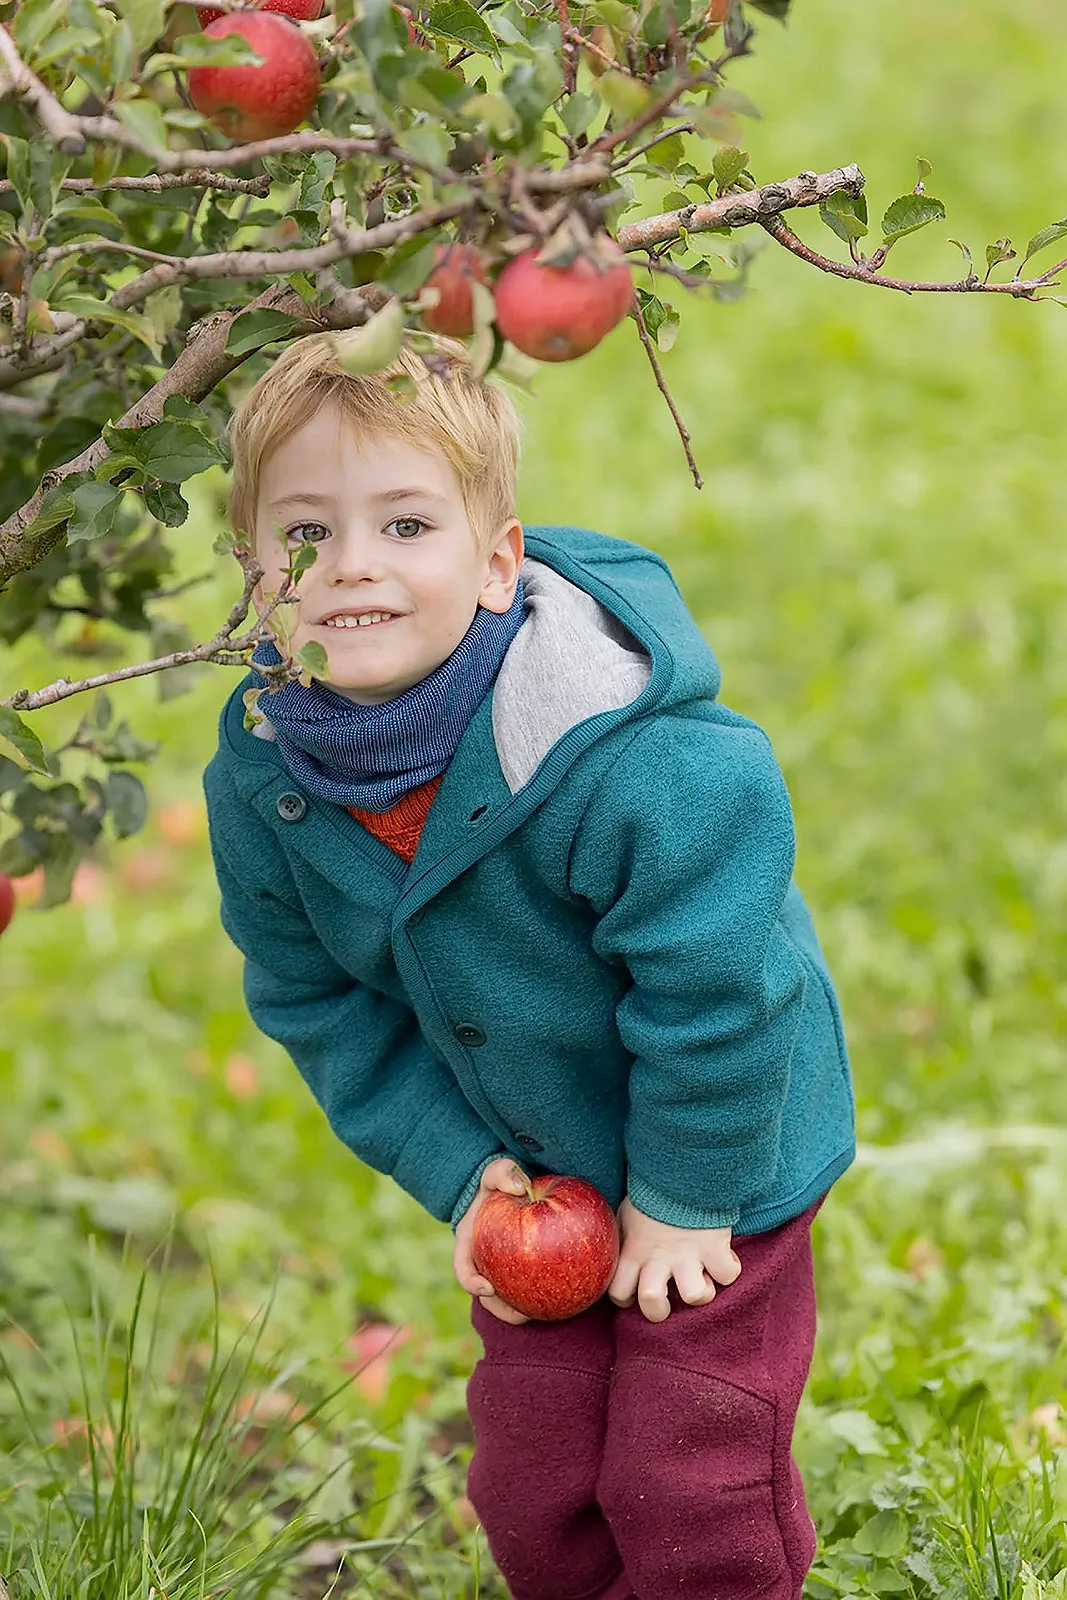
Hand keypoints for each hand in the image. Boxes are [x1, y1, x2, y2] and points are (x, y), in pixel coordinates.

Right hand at [453, 1158, 532, 1324]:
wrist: (514, 1187)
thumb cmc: (502, 1180)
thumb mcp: (497, 1170)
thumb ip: (503, 1173)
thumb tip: (518, 1186)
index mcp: (470, 1245)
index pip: (464, 1270)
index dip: (472, 1283)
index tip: (488, 1288)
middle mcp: (483, 1262)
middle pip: (487, 1296)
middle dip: (501, 1309)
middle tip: (521, 1314)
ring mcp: (501, 1269)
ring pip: (508, 1298)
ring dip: (520, 1311)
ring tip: (541, 1315)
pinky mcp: (522, 1271)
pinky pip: (530, 1285)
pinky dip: (541, 1293)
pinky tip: (562, 1297)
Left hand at [607, 1197, 741, 1322]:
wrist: (679, 1166)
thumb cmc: (652, 1194)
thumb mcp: (626, 1215)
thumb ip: (622, 1240)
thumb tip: (611, 1253)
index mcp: (634, 1251)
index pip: (619, 1293)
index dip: (626, 1298)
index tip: (635, 1289)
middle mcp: (660, 1258)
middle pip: (652, 1303)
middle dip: (659, 1310)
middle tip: (668, 1296)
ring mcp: (689, 1254)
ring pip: (695, 1296)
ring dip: (701, 1293)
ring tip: (700, 1278)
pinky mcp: (715, 1246)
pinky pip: (728, 1274)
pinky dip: (729, 1269)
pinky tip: (723, 1257)